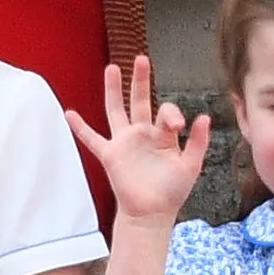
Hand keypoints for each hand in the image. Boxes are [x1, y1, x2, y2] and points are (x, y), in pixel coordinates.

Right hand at [66, 56, 210, 226]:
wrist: (152, 215)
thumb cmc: (171, 192)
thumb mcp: (190, 166)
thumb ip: (198, 142)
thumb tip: (204, 117)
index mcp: (162, 135)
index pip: (165, 111)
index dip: (172, 113)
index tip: (177, 124)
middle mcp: (142, 133)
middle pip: (139, 100)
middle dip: (140, 80)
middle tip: (141, 58)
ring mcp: (124, 142)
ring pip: (116, 110)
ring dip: (114, 90)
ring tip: (112, 68)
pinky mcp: (110, 155)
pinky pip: (92, 139)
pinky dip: (80, 128)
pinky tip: (69, 114)